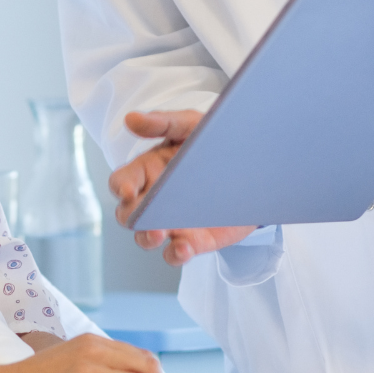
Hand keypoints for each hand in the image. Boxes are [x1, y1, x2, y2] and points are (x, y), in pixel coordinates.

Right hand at [108, 110, 255, 266]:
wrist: (254, 164)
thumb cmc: (213, 141)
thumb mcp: (191, 126)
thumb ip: (163, 122)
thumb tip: (131, 119)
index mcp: (148, 170)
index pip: (121, 181)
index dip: (119, 187)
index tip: (126, 191)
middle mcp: (154, 199)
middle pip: (127, 215)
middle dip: (132, 218)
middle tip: (145, 217)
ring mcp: (172, 221)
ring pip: (146, 237)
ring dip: (147, 238)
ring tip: (159, 234)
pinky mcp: (194, 239)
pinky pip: (176, 252)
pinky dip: (175, 254)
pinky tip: (183, 248)